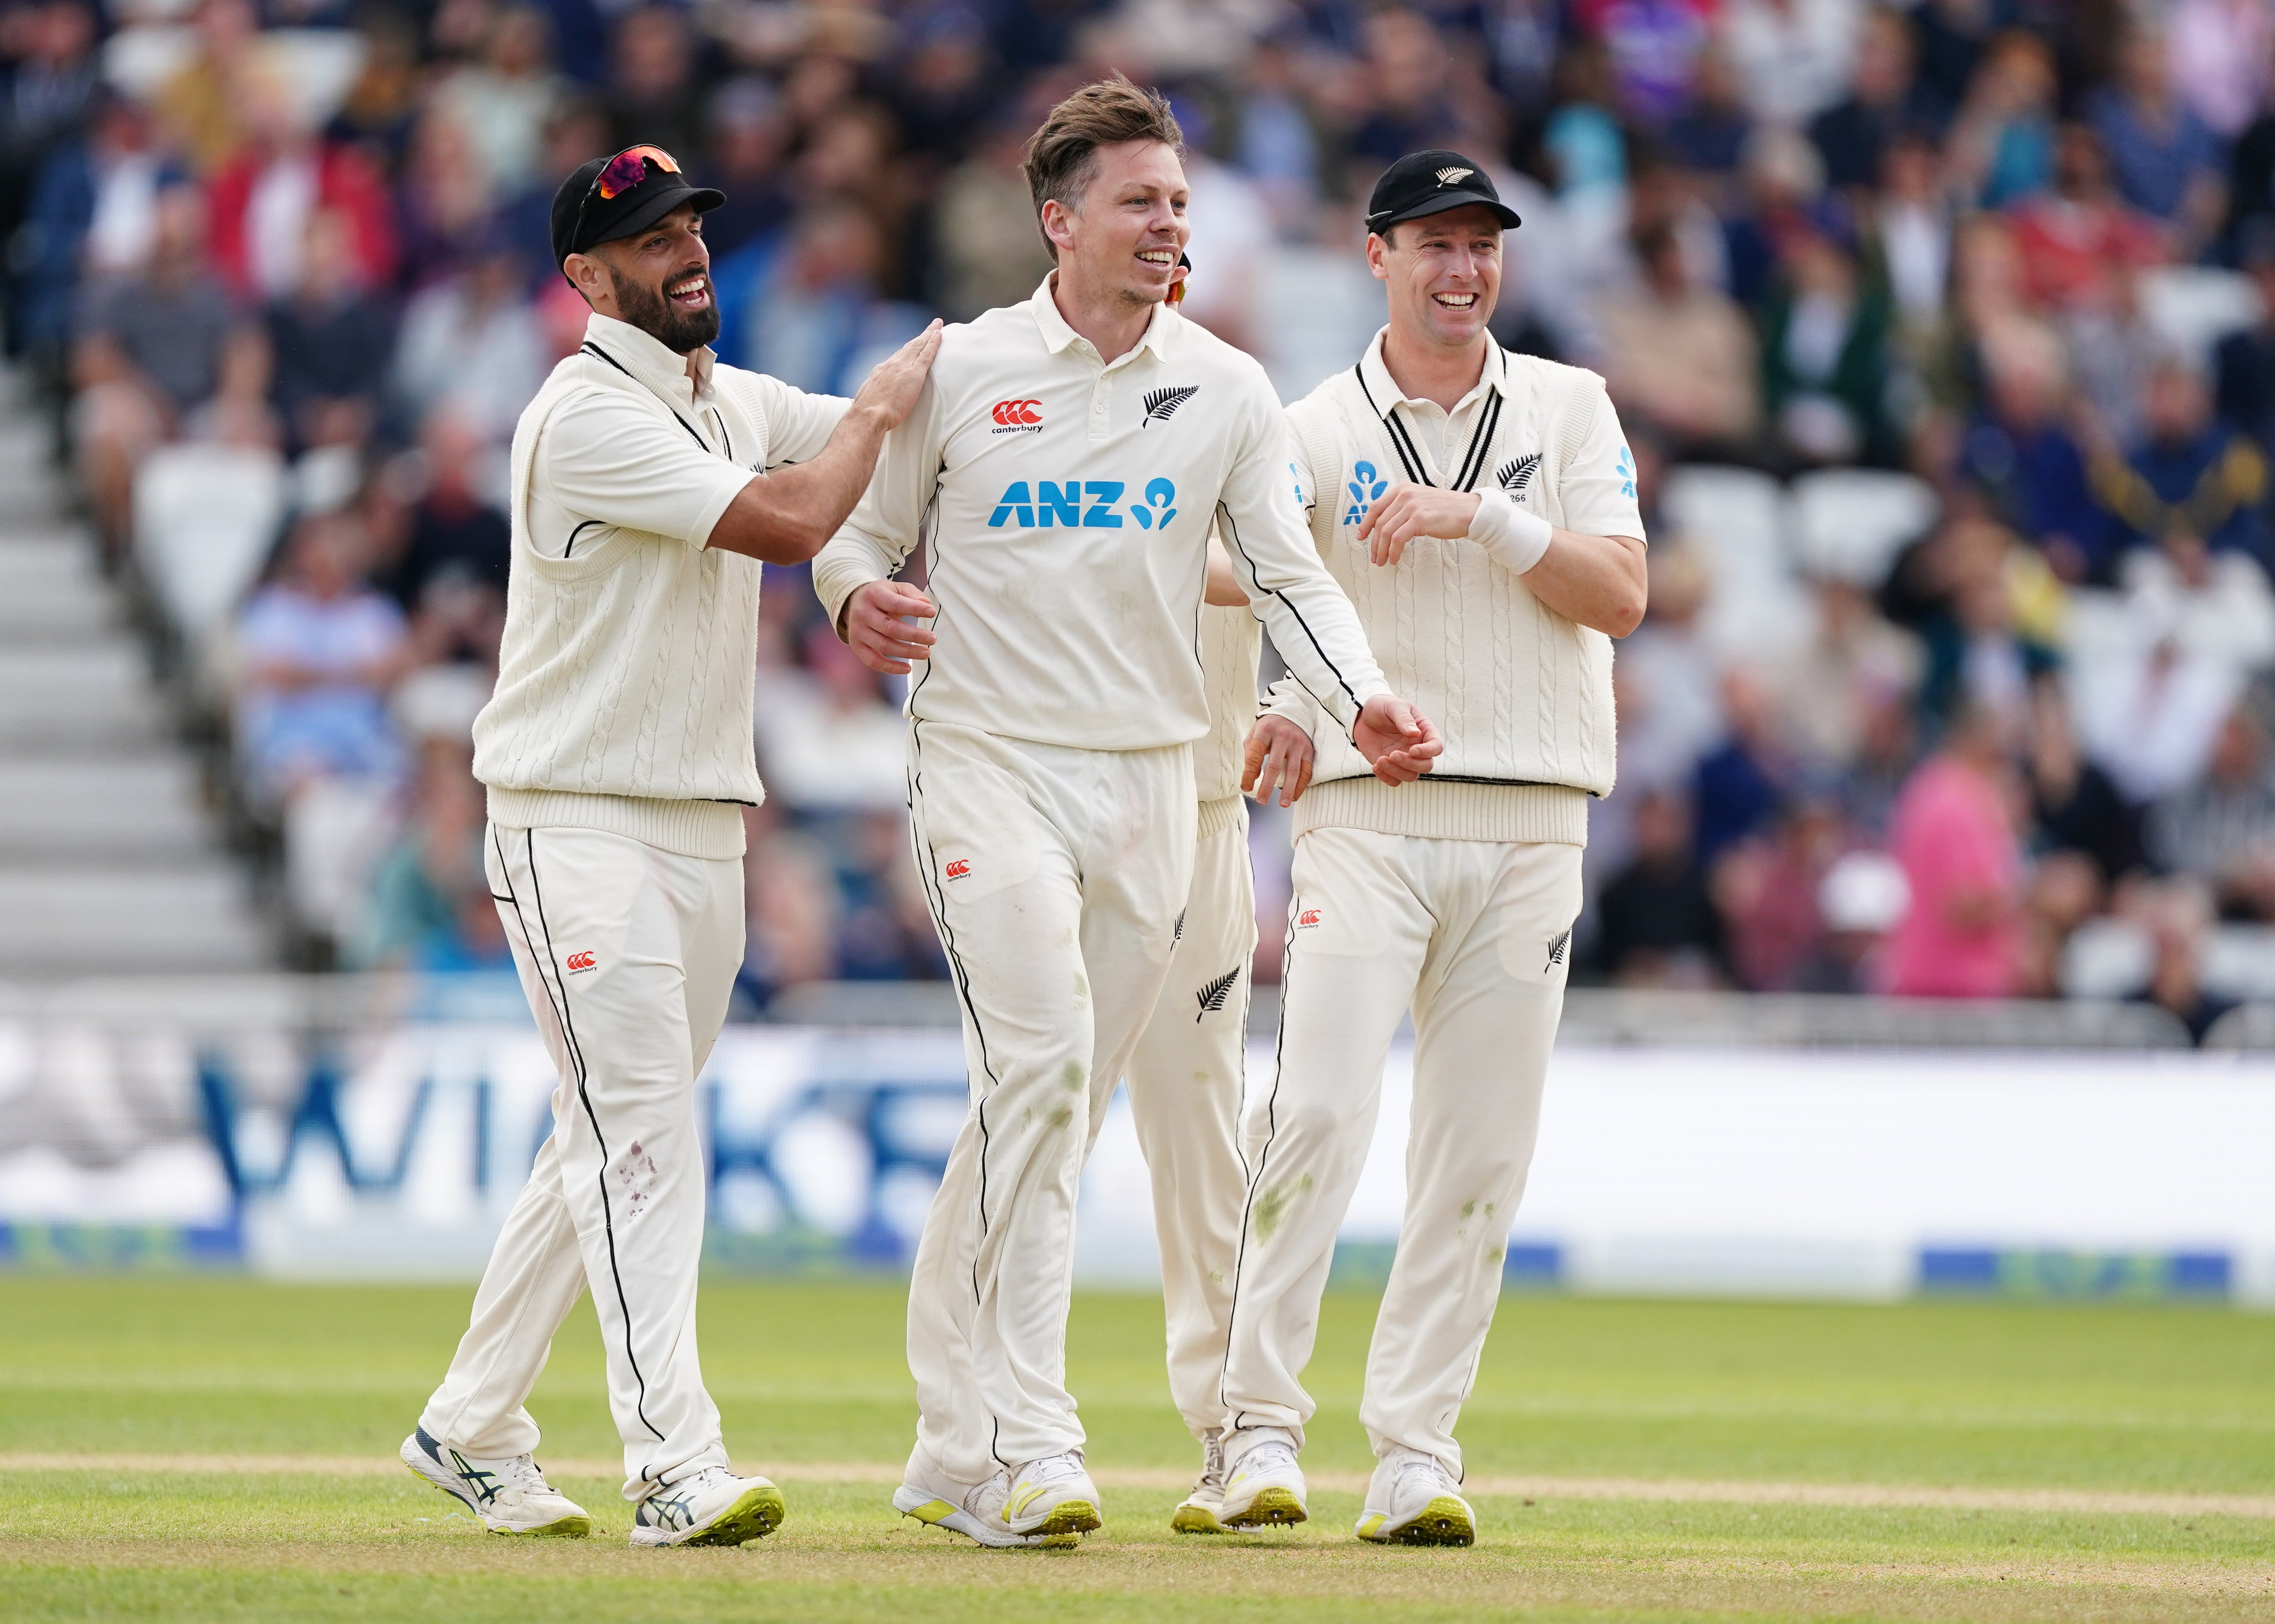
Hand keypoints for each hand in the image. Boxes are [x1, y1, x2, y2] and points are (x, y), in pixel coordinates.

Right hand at [843, 579, 936, 673]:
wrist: (855, 602)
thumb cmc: (882, 596)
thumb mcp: (896, 588)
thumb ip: (911, 594)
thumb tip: (926, 603)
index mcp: (873, 594)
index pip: (895, 603)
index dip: (914, 608)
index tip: (932, 613)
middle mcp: (862, 613)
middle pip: (890, 628)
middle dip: (914, 635)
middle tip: (932, 638)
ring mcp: (857, 631)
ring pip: (883, 646)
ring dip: (907, 652)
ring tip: (925, 653)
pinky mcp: (856, 646)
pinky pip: (873, 661)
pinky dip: (891, 667)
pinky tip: (907, 668)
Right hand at [850, 320, 942, 429]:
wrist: (869, 415)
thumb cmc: (866, 414)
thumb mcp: (866, 400)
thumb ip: (873, 395)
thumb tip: (871, 399)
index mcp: (880, 371)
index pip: (897, 357)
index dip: (906, 350)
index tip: (912, 345)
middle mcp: (891, 365)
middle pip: (909, 346)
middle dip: (920, 336)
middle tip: (931, 326)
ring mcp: (903, 367)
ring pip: (918, 346)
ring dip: (929, 334)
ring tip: (938, 325)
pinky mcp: (914, 374)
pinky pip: (926, 354)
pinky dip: (933, 343)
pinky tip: (939, 335)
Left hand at [1241, 714, 1314, 806]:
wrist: (1292, 711)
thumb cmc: (1269, 727)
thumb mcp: (1255, 733)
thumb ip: (1251, 753)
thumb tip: (1254, 776)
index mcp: (1265, 731)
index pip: (1255, 755)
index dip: (1248, 773)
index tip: (1245, 788)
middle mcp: (1283, 736)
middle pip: (1274, 765)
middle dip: (1267, 786)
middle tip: (1261, 801)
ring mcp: (1298, 743)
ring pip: (1293, 770)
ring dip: (1288, 789)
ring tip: (1283, 804)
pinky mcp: (1309, 749)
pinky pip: (1306, 770)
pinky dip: (1301, 785)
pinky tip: (1294, 796)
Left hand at [1351, 695, 1441, 784]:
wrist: (1363, 716)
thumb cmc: (1382, 707)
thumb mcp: (1393, 707)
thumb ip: (1404, 719)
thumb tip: (1415, 733)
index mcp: (1424, 731)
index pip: (1436, 747)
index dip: (1428, 752)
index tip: (1412, 750)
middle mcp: (1418, 748)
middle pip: (1426, 766)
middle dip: (1410, 764)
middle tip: (1392, 754)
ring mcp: (1405, 759)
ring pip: (1411, 776)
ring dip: (1396, 771)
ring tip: (1380, 760)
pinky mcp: (1391, 767)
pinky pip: (1395, 781)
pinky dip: (1386, 777)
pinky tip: (1375, 765)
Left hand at [1356, 485, 1481, 566]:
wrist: (1470, 511)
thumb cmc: (1446, 510)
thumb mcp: (1420, 501)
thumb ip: (1403, 508)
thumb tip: (1385, 526)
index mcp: (1402, 488)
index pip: (1375, 507)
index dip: (1365, 524)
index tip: (1360, 537)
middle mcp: (1405, 494)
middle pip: (1379, 522)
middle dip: (1373, 543)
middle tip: (1374, 557)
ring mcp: (1412, 506)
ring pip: (1386, 532)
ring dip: (1382, 550)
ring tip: (1383, 561)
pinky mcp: (1420, 519)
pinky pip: (1398, 539)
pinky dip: (1393, 551)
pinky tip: (1395, 559)